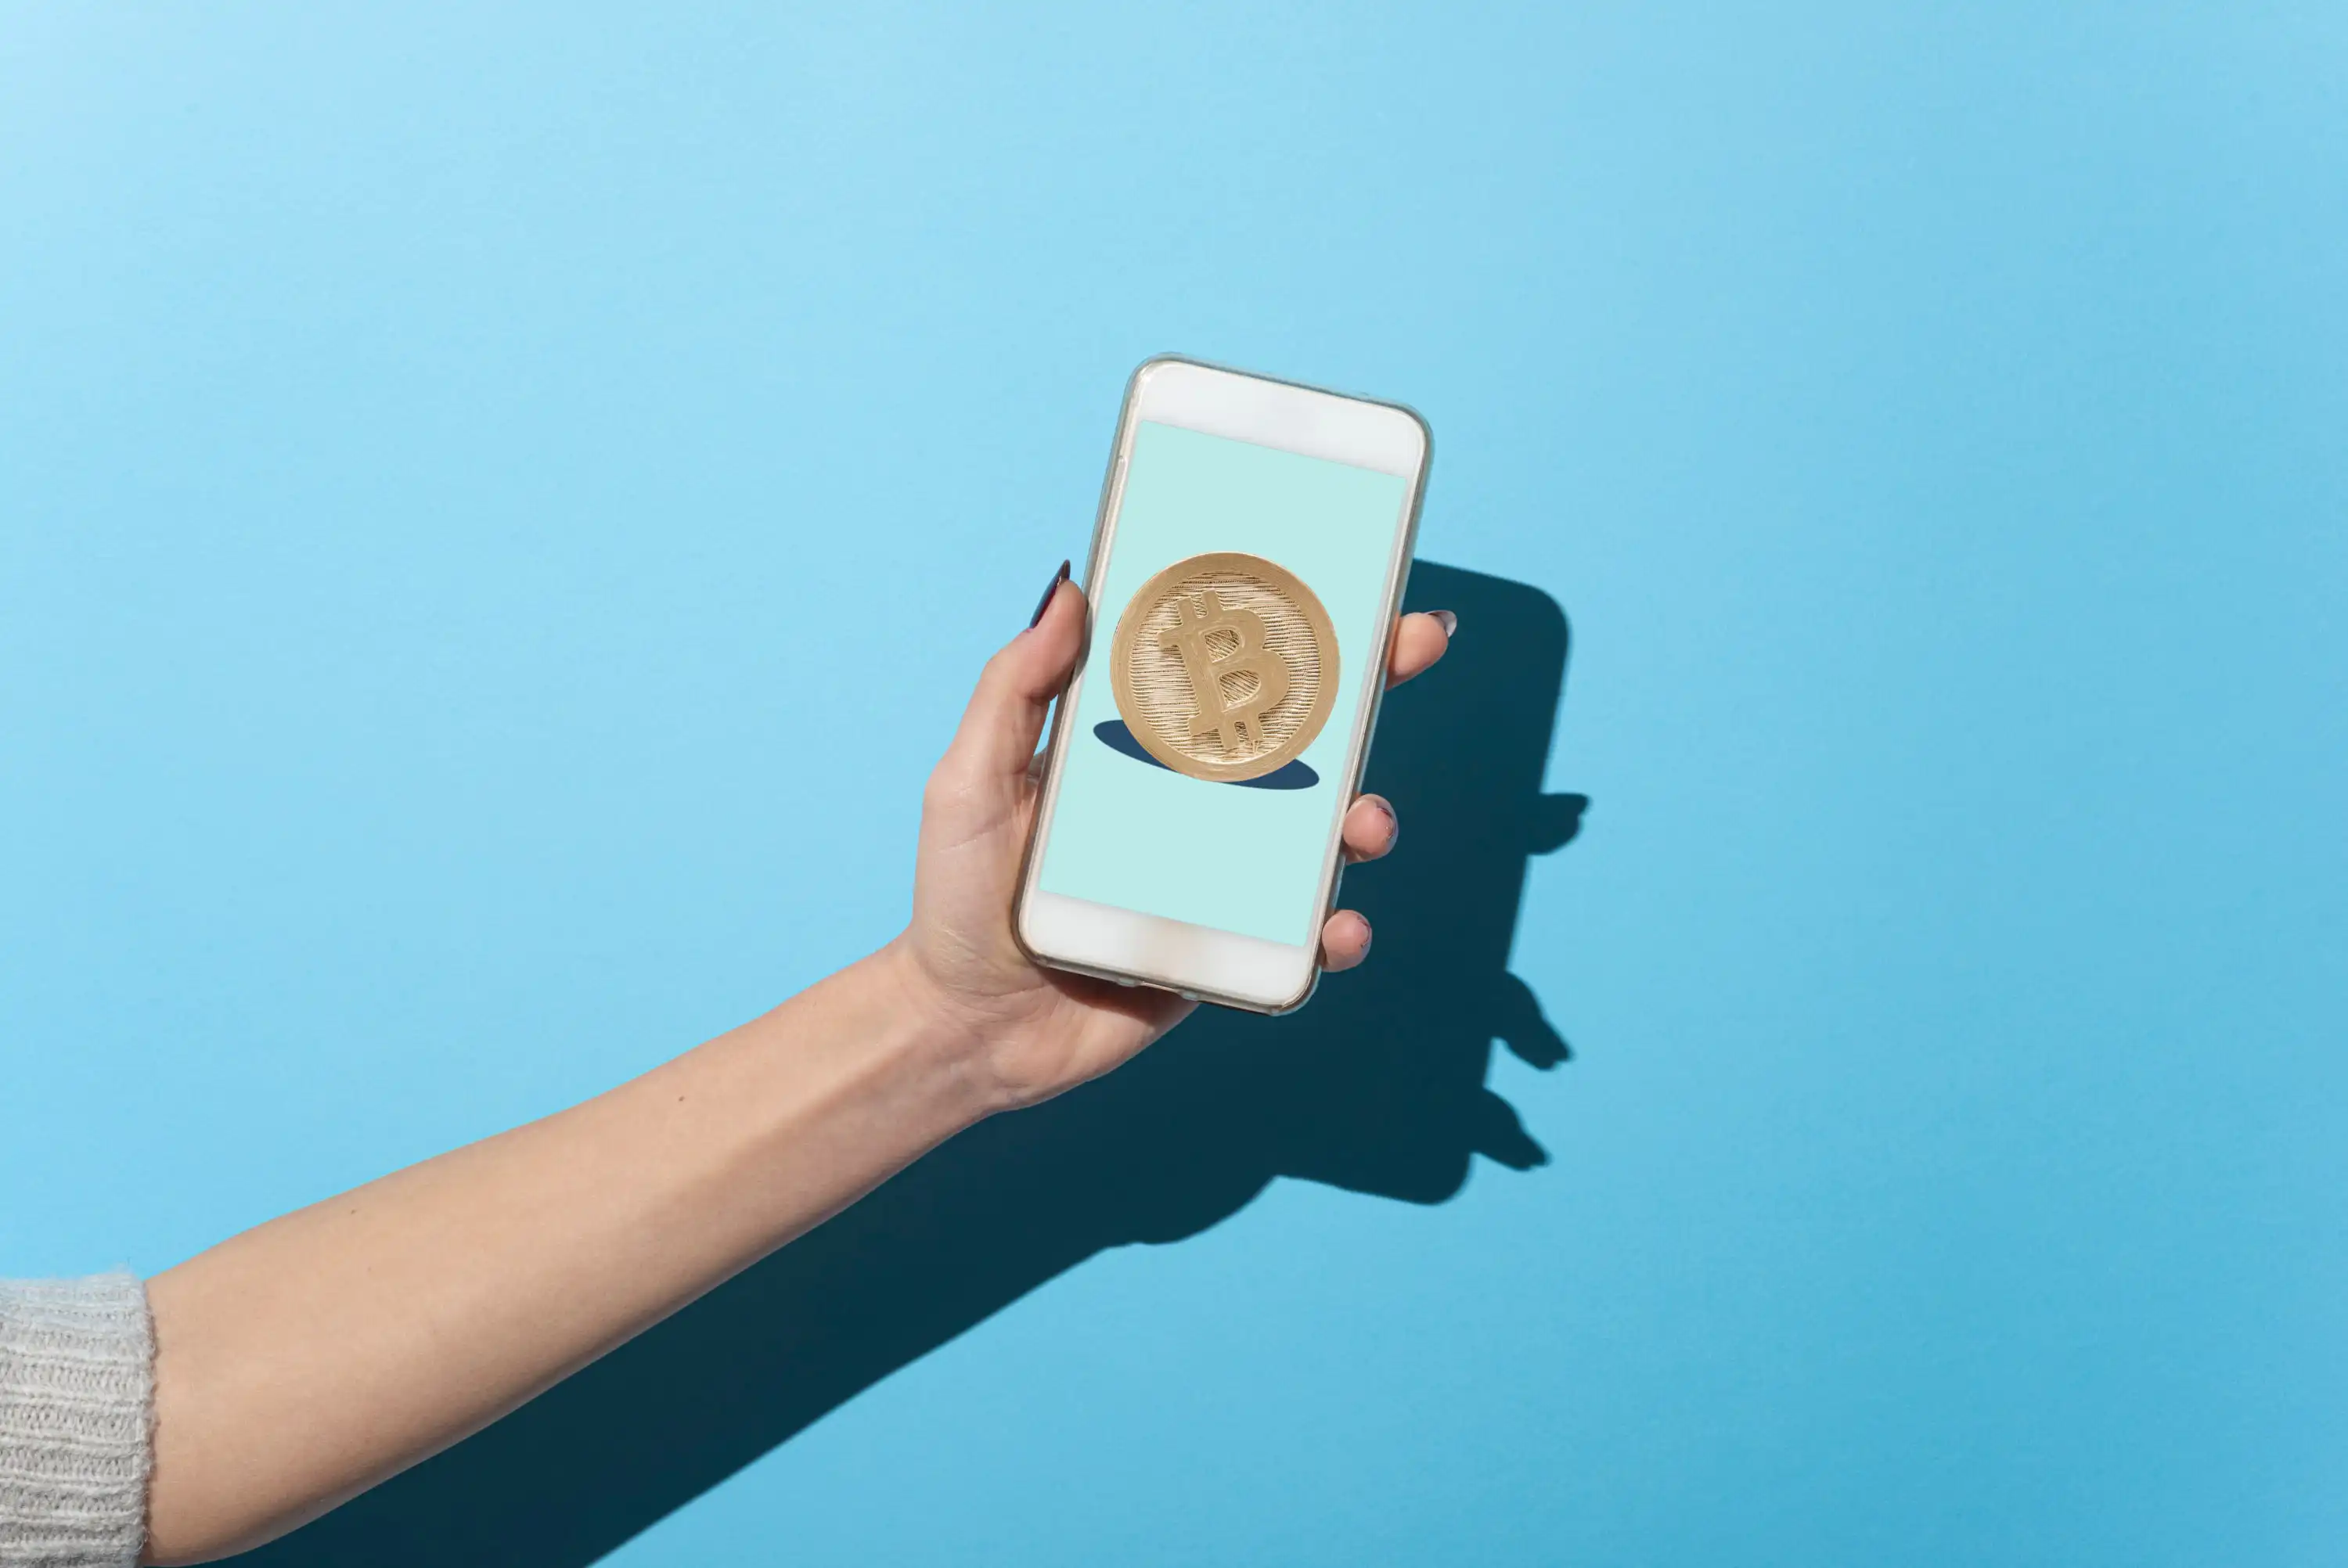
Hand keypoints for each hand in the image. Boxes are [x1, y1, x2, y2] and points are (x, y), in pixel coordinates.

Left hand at [892, 565, 1454, 1111]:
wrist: (964, 1027)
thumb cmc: (959, 898)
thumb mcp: (973, 778)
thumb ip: (1014, 688)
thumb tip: (1070, 587)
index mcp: (1142, 746)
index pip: (1229, 667)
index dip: (1292, 619)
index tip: (1349, 572)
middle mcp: (1194, 801)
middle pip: (1303, 731)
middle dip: (1374, 681)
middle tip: (1417, 642)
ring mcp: (1221, 875)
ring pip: (1322, 832)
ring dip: (1365, 815)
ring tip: (1361, 824)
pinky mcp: (1230, 950)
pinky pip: (1303, 937)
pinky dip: (1334, 932)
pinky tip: (1334, 929)